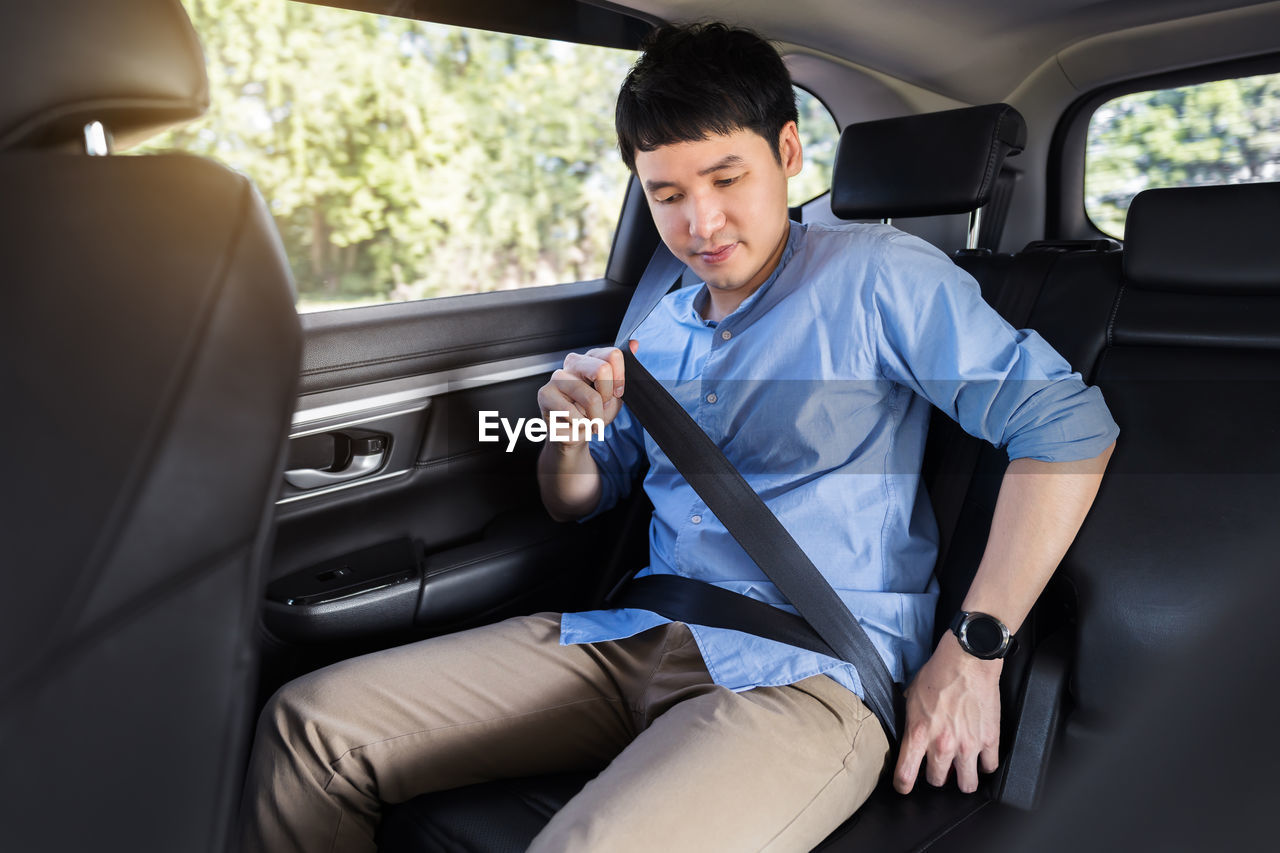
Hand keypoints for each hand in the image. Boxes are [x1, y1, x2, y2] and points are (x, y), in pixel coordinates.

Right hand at [535, 340, 638, 449]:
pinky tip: (576, 424)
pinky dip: (581, 425)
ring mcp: (558, 376)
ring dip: (596, 417)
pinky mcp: (545, 393)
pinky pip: (573, 412)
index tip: (617, 393)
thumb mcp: (615, 395)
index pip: (613, 354)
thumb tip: (634, 344)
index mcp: (591, 358)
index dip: (620, 378)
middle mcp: (574, 363)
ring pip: (591, 397)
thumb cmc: (592, 413)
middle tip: (601, 407)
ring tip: (590, 420)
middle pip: (602, 369)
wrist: (573, 434)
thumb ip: (623, 373)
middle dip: (607, 396)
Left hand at [893, 632, 1001, 794]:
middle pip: (938, 782)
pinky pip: (990, 767)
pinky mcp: (990, 740)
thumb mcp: (911, 696)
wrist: (967, 660)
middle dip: (937, 776)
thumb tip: (909, 729)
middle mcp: (942, 745)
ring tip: (961, 768)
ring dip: (963, 778)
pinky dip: (985, 764)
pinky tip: (980, 756)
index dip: (903, 785)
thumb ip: (910, 720)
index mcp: (918, 734)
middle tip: (940, 767)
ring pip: (967, 784)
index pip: (905, 775)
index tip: (904, 785)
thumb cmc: (938, 673)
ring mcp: (968, 745)